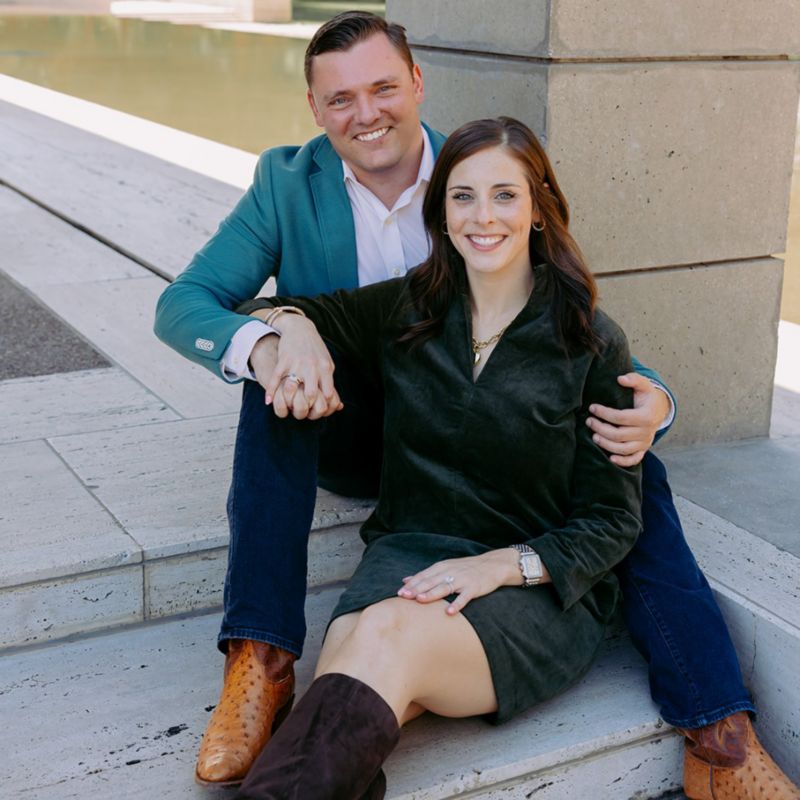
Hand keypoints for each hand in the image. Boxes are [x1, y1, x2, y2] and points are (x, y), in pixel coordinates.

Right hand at [250, 317, 341, 419]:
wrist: (300, 328)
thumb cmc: (315, 349)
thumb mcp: (326, 363)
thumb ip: (329, 381)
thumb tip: (336, 403)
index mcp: (325, 368)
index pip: (328, 394)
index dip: (323, 405)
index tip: (316, 411)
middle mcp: (312, 366)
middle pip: (311, 394)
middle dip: (306, 406)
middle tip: (301, 411)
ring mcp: (297, 363)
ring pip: (294, 388)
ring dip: (288, 400)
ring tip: (286, 406)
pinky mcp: (283, 360)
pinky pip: (276, 379)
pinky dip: (271, 392)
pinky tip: (268, 401)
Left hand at [397, 550, 522, 614]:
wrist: (492, 565)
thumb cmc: (465, 568)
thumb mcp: (445, 567)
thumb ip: (426, 575)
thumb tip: (405, 580)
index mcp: (442, 567)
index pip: (424, 576)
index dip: (412, 584)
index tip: (399, 593)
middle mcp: (450, 572)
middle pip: (431, 581)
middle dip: (417, 589)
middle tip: (404, 597)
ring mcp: (462, 579)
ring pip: (444, 587)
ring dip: (432, 593)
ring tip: (421, 600)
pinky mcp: (474, 587)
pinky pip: (464, 597)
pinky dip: (457, 603)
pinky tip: (449, 612)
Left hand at [587, 372, 670, 466]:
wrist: (659, 410)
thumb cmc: (647, 397)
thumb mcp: (644, 385)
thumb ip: (634, 379)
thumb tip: (620, 378)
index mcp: (646, 416)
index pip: (621, 417)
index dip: (604, 413)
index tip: (592, 408)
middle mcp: (646, 432)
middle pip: (619, 435)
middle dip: (601, 429)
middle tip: (589, 421)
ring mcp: (644, 442)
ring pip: (624, 449)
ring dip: (606, 444)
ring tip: (594, 436)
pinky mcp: (643, 449)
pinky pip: (634, 459)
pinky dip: (623, 461)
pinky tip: (610, 458)